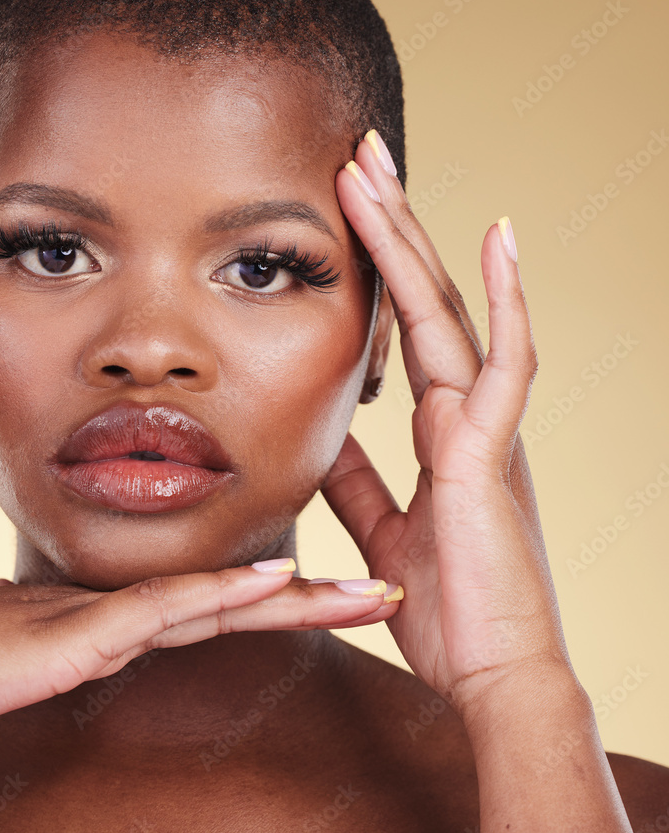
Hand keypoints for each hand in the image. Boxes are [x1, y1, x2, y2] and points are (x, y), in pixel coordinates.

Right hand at [0, 560, 400, 748]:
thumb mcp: (27, 654)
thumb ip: (63, 640)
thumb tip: (76, 633)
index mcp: (121, 614)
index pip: (221, 608)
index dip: (284, 602)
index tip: (338, 597)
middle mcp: (129, 604)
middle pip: (245, 601)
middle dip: (324, 599)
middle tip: (393, 589)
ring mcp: (111, 611)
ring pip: (228, 601)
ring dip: (307, 598)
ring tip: (377, 591)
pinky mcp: (87, 630)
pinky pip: (172, 611)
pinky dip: (230, 598)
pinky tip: (281, 584)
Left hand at [321, 129, 569, 714]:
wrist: (491, 678)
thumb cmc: (446, 608)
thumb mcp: (380, 527)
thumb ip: (356, 477)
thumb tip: (327, 434)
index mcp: (440, 429)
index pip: (402, 328)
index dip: (374, 268)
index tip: (345, 211)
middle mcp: (465, 413)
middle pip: (421, 299)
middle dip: (388, 224)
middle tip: (356, 154)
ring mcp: (484, 427)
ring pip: (448, 312)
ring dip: (413, 239)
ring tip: (378, 169)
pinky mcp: (494, 453)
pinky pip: (506, 363)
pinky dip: (505, 300)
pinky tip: (498, 238)